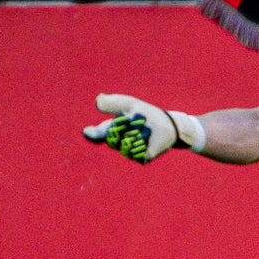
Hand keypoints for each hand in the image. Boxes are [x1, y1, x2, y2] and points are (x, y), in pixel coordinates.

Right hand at [84, 93, 204, 162]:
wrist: (169, 124)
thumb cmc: (147, 114)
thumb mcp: (129, 104)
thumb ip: (113, 102)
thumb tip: (98, 100)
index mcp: (111, 130)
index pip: (97, 134)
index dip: (93, 134)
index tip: (89, 132)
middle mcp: (118, 143)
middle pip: (112, 138)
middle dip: (122, 128)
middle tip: (135, 120)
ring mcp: (129, 152)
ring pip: (124, 146)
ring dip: (134, 136)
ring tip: (144, 130)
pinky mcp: (142, 158)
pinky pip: (136, 153)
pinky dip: (143, 144)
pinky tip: (148, 139)